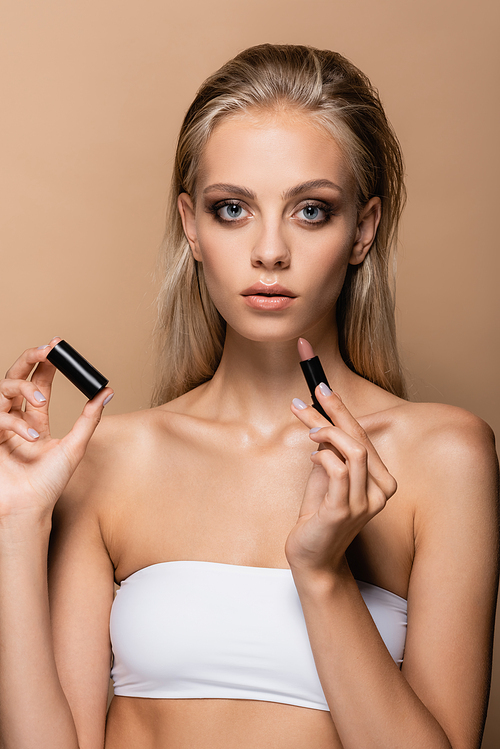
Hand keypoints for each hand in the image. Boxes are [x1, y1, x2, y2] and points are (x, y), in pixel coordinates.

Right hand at [0, 339, 112, 523]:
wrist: (30, 509)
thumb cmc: (49, 483)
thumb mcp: (75, 446)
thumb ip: (88, 419)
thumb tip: (107, 392)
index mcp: (35, 419)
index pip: (38, 381)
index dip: (45, 363)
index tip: (58, 347)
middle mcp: (16, 419)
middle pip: (15, 376)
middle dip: (29, 358)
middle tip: (47, 349)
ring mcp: (0, 426)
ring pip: (3, 389)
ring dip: (26, 388)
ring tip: (44, 399)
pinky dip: (15, 423)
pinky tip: (32, 436)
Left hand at [285, 384, 396, 576]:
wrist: (312, 558)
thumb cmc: (318, 516)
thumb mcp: (325, 476)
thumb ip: (329, 452)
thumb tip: (320, 422)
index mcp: (380, 481)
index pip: (364, 436)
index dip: (343, 410)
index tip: (323, 388)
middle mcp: (380, 491)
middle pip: (360, 438)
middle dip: (335, 411)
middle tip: (313, 393)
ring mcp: (365, 502)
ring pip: (353, 451)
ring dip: (328, 432)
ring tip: (309, 429)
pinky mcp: (344, 510)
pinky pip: (338, 471)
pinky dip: (323, 457)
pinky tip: (312, 457)